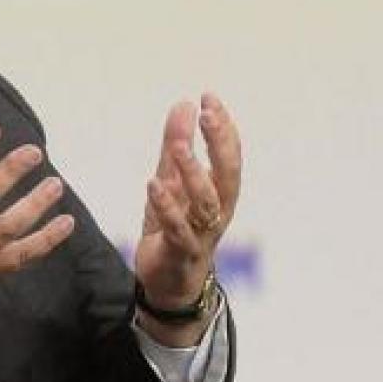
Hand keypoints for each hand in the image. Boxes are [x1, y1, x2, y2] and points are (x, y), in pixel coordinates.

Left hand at [135, 93, 240, 345]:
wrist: (168, 283)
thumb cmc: (175, 227)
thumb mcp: (171, 181)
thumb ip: (177, 145)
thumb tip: (184, 104)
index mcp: (219, 193)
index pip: (229, 155)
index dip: (223, 128)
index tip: (210, 98)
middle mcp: (218, 212)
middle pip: (228, 176)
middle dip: (220, 144)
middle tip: (207, 114)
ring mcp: (202, 234)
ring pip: (206, 203)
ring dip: (193, 173)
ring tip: (179, 146)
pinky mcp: (180, 253)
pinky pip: (177, 230)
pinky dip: (166, 207)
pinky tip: (153, 184)